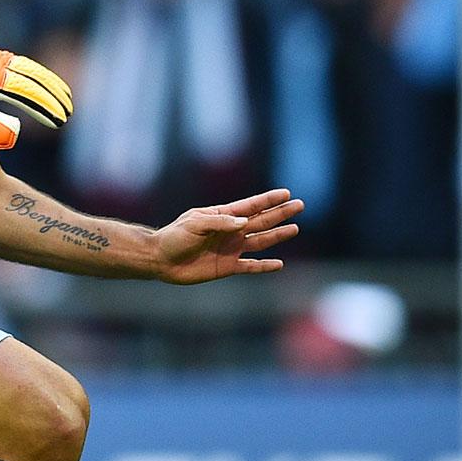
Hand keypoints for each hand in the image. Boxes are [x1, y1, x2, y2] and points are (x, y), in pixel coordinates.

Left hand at [151, 188, 303, 283]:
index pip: (250, 206)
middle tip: (300, 205)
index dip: (268, 200)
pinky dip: (265, 266)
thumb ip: (220, 223)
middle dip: (280, 213)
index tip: (286, 193)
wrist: (161, 260)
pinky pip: (251, 266)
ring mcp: (231, 248)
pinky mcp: (227, 266)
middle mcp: (230, 231)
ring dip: (277, 235)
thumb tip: (244, 223)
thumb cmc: (174, 237)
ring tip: (295, 228)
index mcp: (222, 216)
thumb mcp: (194, 224)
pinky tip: (279, 264)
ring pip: (260, 241)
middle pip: (261, 221)